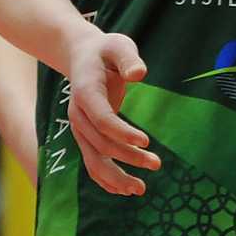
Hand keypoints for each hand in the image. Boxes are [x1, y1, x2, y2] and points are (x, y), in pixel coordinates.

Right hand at [62, 26, 155, 196]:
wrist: (82, 56)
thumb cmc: (106, 50)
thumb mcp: (119, 45)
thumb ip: (128, 59)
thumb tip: (139, 74)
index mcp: (85, 92)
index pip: (102, 119)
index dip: (122, 133)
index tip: (146, 141)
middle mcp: (78, 115)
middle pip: (100, 143)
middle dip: (128, 157)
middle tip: (157, 164)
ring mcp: (80, 128)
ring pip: (93, 160)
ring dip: (115, 177)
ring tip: (140, 189)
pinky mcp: (86, 136)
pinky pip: (92, 162)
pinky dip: (106, 178)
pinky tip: (125, 190)